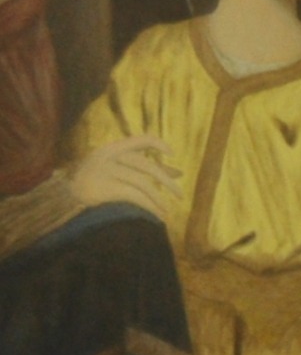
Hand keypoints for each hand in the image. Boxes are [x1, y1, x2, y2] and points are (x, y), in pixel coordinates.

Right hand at [62, 134, 180, 219]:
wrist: (65, 201)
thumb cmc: (96, 185)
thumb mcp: (117, 170)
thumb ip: (146, 169)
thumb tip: (178, 172)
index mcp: (110, 149)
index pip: (139, 140)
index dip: (157, 144)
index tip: (171, 153)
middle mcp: (107, 157)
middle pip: (145, 164)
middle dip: (166, 180)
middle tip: (180, 195)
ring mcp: (104, 172)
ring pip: (142, 182)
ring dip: (159, 199)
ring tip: (167, 210)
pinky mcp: (104, 188)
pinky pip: (135, 196)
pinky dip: (149, 206)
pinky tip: (158, 215)